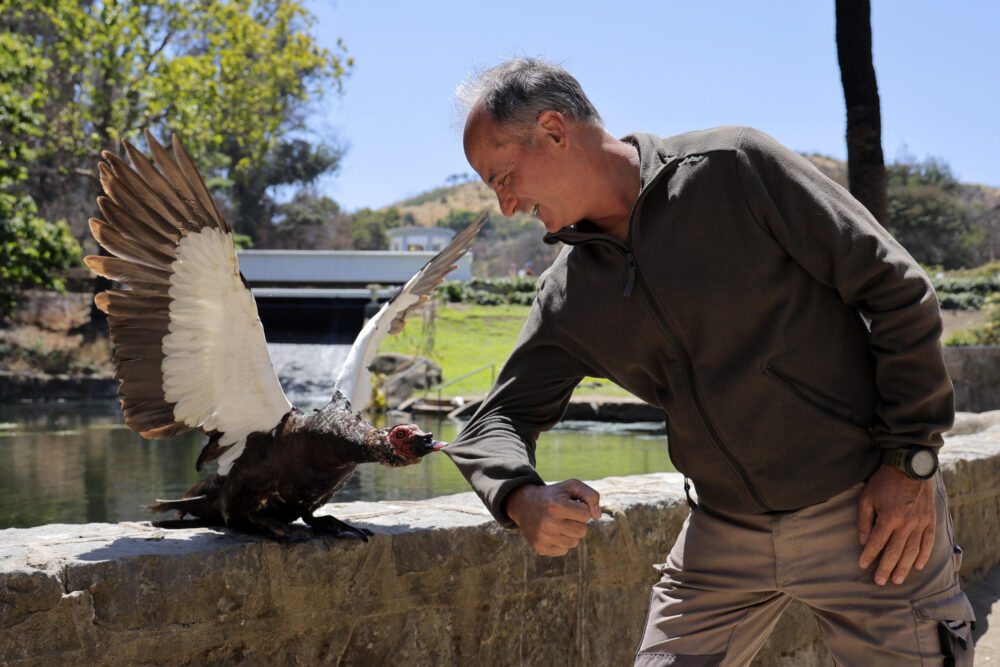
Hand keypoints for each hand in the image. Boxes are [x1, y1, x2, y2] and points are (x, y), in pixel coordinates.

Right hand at [504, 479, 601, 556]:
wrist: (523, 504)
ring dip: (570, 533)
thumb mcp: (571, 486)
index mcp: (557, 506)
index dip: (581, 508)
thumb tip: (597, 516)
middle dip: (578, 522)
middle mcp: (549, 523)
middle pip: (582, 531)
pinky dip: (561, 542)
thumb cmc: (553, 495)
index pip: (586, 514)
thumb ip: (591, 496)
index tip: (570, 505)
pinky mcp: (540, 548)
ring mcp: (543, 537)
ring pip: (574, 542)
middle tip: (565, 515)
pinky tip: (551, 532)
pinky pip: (563, 550)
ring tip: (558, 523)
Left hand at [857, 463, 935, 584]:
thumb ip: (864, 520)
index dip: (869, 556)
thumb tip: (864, 542)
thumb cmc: (884, 482)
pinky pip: (928, 542)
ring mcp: (920, 523)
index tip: (862, 565)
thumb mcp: (867, 497)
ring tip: (897, 580)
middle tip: (880, 581)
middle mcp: (906, 523)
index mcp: (888, 517)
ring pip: (912, 551)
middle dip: (886, 568)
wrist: (910, 467)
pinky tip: (916, 566)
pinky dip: (923, 556)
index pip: (877, 543)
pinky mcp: (930, 521)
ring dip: (903, 567)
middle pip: (895, 552)